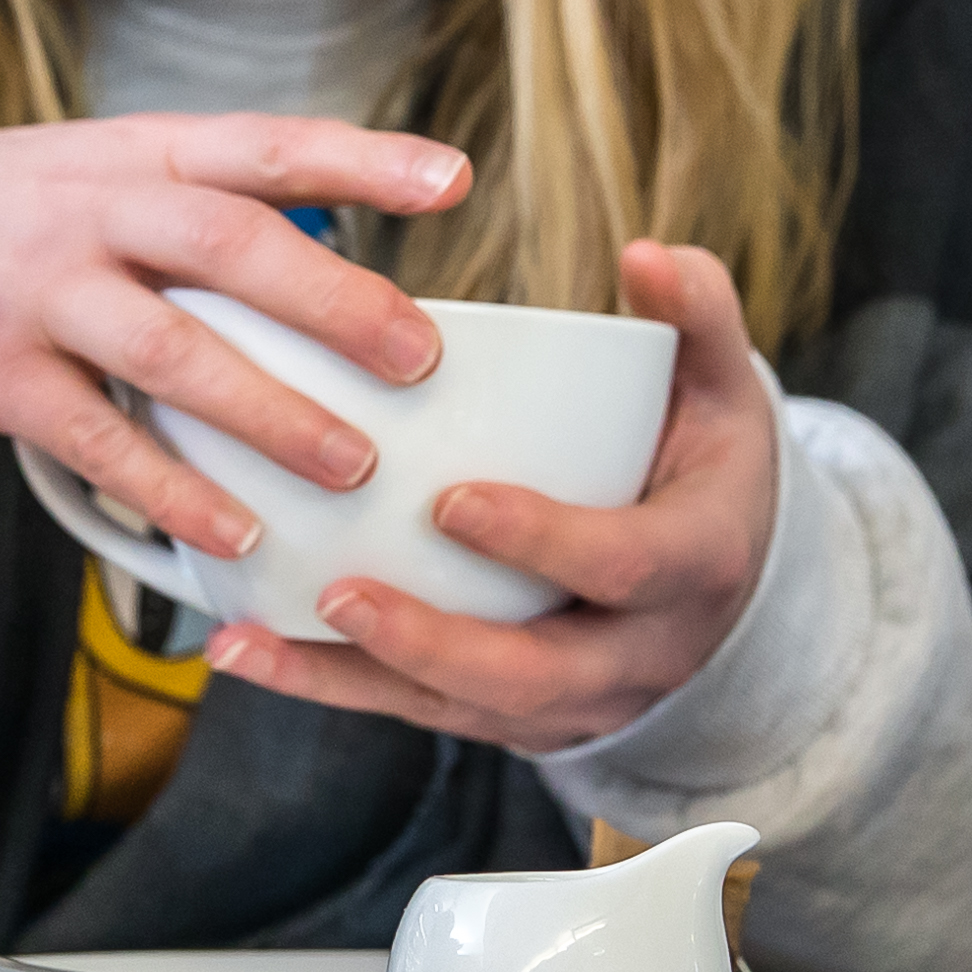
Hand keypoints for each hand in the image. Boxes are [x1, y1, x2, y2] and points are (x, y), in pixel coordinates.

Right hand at [0, 110, 474, 557]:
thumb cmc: (23, 213)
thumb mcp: (108, 170)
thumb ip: (210, 200)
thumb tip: (348, 256)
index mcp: (138, 154)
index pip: (262, 143)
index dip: (361, 159)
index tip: (452, 180)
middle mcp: (93, 212)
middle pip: (227, 245)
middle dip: (332, 303)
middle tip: (419, 358)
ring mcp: (43, 294)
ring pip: (171, 350)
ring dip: (269, 412)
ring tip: (352, 464)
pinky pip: (100, 440)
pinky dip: (172, 490)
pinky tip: (236, 530)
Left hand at [208, 242, 781, 759]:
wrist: (726, 585)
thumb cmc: (706, 467)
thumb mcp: (723, 393)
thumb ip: (698, 315)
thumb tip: (647, 253)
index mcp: (692, 567)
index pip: (618, 566)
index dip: (541, 542)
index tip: (452, 502)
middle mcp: (635, 655)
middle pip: (530, 672)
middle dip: (429, 641)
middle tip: (341, 592)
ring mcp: (572, 702)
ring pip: (457, 709)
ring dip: (348, 680)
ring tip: (248, 643)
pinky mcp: (511, 718)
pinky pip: (417, 712)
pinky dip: (329, 687)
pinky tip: (244, 650)